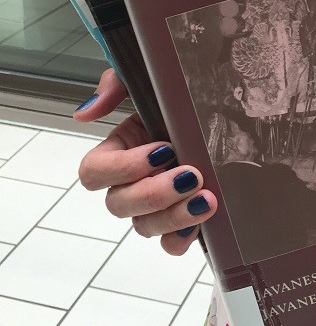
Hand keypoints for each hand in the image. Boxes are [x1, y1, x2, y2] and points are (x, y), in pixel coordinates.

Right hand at [76, 69, 217, 254]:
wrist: (220, 112)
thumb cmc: (178, 98)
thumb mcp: (147, 81)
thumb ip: (114, 87)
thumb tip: (85, 114)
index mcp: (116, 150)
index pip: (94, 172)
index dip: (123, 167)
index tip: (163, 149)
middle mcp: (129, 182)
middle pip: (119, 205)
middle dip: (153, 194)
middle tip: (191, 176)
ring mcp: (153, 205)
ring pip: (144, 227)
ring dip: (173, 216)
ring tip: (207, 200)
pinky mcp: (179, 219)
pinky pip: (170, 243)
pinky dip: (180, 240)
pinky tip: (201, 224)